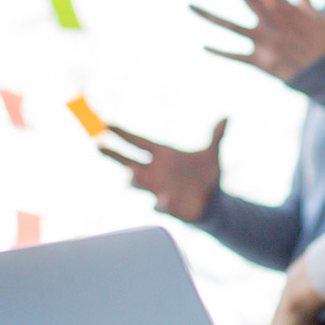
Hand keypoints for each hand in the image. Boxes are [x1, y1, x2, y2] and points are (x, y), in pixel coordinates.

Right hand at [99, 120, 227, 223]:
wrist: (214, 201)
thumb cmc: (207, 175)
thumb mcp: (212, 154)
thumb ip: (216, 137)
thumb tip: (226, 118)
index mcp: (163, 155)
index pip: (138, 142)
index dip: (123, 133)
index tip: (106, 124)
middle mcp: (155, 171)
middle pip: (128, 160)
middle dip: (113, 154)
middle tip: (98, 145)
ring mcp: (158, 189)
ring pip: (137, 183)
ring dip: (134, 179)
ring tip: (132, 173)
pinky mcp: (168, 206)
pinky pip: (160, 205)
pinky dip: (162, 202)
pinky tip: (165, 199)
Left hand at [192, 0, 324, 81]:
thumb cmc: (322, 41)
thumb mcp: (317, 15)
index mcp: (283, 7)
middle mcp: (270, 21)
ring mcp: (262, 40)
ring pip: (230, 26)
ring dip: (209, 15)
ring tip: (190, 6)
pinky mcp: (259, 60)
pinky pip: (234, 55)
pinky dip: (219, 51)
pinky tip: (203, 46)